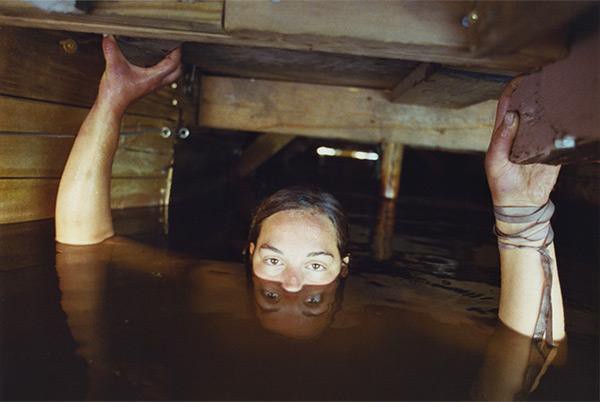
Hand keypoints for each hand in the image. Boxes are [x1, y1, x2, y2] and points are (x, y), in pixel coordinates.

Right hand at [97, 35, 181, 114]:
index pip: (174, 64)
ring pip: (170, 76)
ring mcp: (152, 85)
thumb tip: (108, 36)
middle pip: (177, 72)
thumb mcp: (114, 65)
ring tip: (165, 52)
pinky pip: (159, 77)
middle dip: (178, 59)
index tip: (175, 42)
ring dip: (171, 65)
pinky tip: (150, 61)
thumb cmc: (116, 92)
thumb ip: (111, 48)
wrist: (111, 105)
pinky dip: (160, 68)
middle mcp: (156, 82)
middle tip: (173, 48)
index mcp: (154, 77)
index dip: (176, 51)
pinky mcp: (146, 86)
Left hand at [485, 77, 560, 207]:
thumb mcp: (494, 161)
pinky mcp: (554, 150)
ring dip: (554, 104)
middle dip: (538, 90)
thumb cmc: (501, 182)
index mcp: (505, 131)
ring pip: (548, 116)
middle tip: (549, 76)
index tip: (524, 76)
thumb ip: (501, 139)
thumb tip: (512, 114)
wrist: (520, 204)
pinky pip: (562, 135)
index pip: (508, 103)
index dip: (514, 87)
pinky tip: (571, 115)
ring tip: (563, 90)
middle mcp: (523, 131)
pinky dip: (566, 125)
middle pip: (531, 104)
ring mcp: (539, 140)